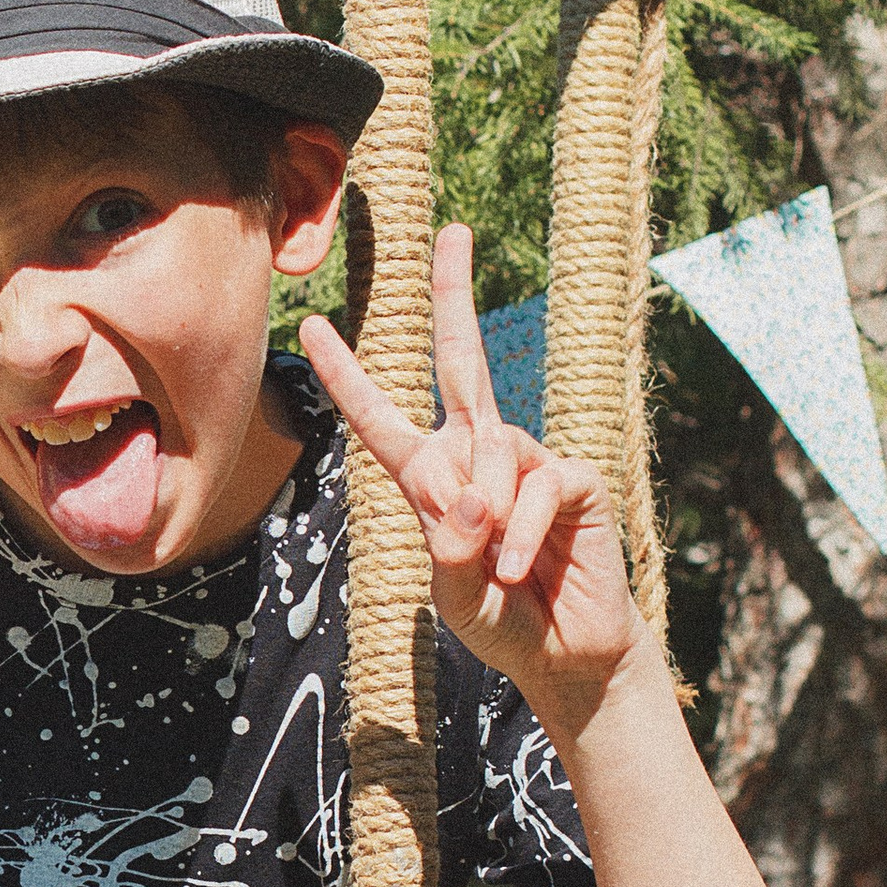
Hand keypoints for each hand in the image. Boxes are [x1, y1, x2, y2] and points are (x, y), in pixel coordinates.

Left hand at [298, 226, 645, 728]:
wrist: (565, 655)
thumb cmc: (500, 619)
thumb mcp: (452, 589)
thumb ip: (448, 543)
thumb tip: (468, 497)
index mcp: (432, 476)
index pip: (382, 417)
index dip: (348, 374)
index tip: (313, 327)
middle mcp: (478, 454)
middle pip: (461, 360)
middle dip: (453, 294)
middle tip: (453, 230)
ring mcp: (528, 460)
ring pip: (490, 449)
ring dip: (485, 514)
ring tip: (497, 567)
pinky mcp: (573, 480)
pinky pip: (535, 485)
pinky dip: (519, 533)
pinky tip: (517, 569)